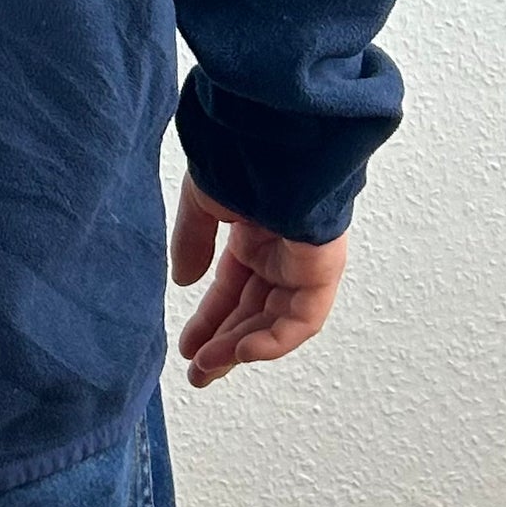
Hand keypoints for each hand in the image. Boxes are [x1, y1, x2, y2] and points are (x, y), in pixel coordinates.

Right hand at [170, 172, 346, 387]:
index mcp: (254, 232)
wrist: (272, 135)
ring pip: (274, 319)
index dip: (209, 318)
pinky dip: (273, 339)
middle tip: (198, 371)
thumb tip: (184, 281)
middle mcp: (280, 252)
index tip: (187, 345)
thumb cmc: (237, 155)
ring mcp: (302, 262)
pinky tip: (241, 352)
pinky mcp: (322, 270)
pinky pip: (301, 317)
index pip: (231, 287)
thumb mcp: (203, 202)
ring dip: (241, 346)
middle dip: (223, 343)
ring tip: (208, 367)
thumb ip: (193, 242)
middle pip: (252, 310)